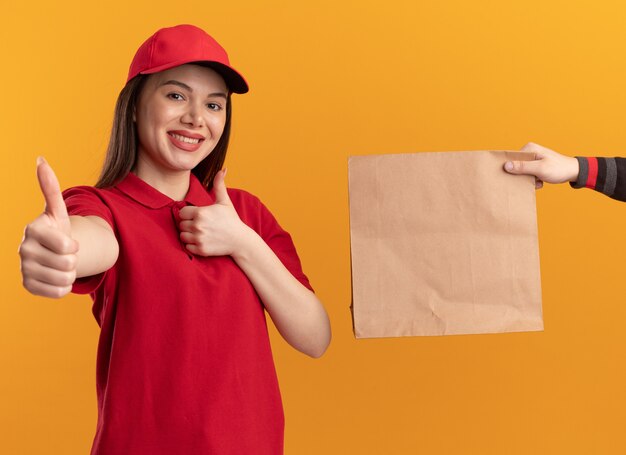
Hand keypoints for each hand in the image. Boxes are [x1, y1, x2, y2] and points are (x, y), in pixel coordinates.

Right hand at [19, 158, 78, 297]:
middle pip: (68, 264)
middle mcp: (23, 249)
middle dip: (73, 259)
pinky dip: (63, 287)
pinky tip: (56, 275)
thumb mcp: (58, 210)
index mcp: (32, 229)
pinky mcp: (27, 286)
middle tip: (64, 253)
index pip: (68, 247)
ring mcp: (23, 269)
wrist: (51, 251)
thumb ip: (50, 188)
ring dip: (70, 273)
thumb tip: (40, 159)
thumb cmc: (57, 229)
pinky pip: (58, 292)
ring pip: (65, 279)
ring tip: (61, 263)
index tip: (68, 241)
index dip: (75, 246)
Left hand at [178, 169, 250, 256]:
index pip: (182, 212)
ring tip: (200, 233)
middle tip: (200, 225)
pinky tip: (202, 241)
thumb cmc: (231, 219)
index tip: (197, 216)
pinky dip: (192, 245)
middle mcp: (198, 225)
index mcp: (201, 212)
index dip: (188, 214)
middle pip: (181, 224)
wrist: (240, 240)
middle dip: (188, 224)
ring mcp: (199, 238)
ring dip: (188, 235)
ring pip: (182, 236)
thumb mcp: (225, 202)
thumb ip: (219, 185)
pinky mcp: (201, 249)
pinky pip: (187, 247)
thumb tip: (223, 169)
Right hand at [503, 142, 579, 188]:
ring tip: (538, 181)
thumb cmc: (558, 169)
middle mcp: (530, 152)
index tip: (515, 177)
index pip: (512, 158)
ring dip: (528, 180)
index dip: (511, 169)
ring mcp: (533, 159)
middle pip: (516, 166)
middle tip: (531, 180)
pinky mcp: (536, 166)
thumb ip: (523, 167)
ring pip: (522, 172)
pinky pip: (528, 174)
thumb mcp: (539, 168)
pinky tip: (540, 182)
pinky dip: (533, 180)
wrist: (573, 172)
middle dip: (522, 176)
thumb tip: (506, 166)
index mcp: (529, 148)